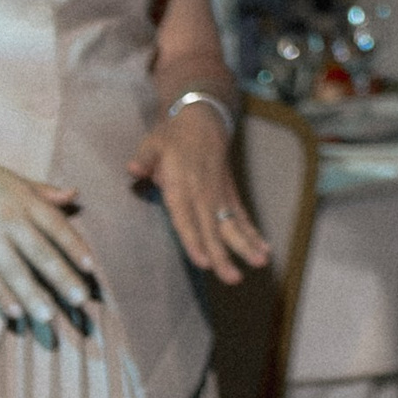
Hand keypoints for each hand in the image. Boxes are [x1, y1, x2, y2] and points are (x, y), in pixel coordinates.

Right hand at [0, 151, 102, 345]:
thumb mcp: (15, 180)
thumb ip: (45, 192)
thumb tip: (75, 194)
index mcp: (26, 202)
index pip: (57, 227)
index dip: (75, 247)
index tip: (91, 268)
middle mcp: (11, 220)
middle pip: (41, 253)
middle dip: (61, 277)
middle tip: (80, 299)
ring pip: (15, 271)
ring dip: (33, 295)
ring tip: (48, 317)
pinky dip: (1, 295)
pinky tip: (15, 313)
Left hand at [127, 102, 268, 279]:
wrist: (203, 119)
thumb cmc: (172, 136)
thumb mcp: (153, 144)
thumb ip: (144, 159)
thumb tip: (133, 169)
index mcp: (181, 186)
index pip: (186, 219)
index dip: (194, 241)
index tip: (204, 262)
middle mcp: (203, 194)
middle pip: (212, 230)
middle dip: (223, 255)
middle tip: (233, 278)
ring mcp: (219, 195)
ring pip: (232, 225)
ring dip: (246, 245)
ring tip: (259, 263)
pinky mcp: (229, 194)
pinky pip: (242, 216)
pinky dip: (253, 233)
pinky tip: (264, 250)